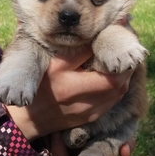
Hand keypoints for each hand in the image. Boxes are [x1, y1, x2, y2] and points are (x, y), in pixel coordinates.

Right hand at [6, 47, 131, 141]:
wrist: (29, 118)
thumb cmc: (39, 86)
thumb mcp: (54, 64)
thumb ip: (78, 52)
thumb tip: (99, 37)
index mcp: (75, 88)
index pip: (113, 79)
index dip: (124, 64)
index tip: (122, 49)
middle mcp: (86, 103)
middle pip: (120, 87)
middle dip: (126, 70)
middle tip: (123, 54)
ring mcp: (90, 113)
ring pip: (118, 96)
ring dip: (121, 80)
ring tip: (118, 64)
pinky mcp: (90, 118)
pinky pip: (110, 103)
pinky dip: (113, 90)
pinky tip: (108, 79)